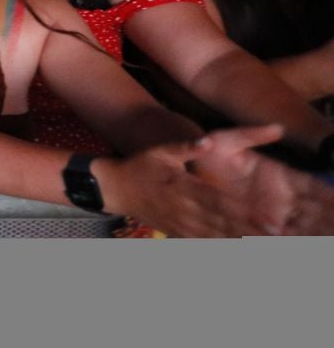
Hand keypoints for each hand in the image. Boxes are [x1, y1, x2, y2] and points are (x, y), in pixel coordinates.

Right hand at [104, 126, 303, 236]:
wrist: (115, 188)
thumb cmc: (141, 166)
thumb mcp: (161, 150)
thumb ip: (186, 147)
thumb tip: (208, 141)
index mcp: (184, 187)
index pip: (220, 202)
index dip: (245, 212)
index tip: (267, 219)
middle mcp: (184, 209)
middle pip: (222, 223)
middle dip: (250, 232)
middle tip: (275, 237)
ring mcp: (180, 224)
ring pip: (214, 237)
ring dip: (238, 242)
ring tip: (263, 247)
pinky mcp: (176, 232)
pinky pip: (200, 243)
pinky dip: (218, 248)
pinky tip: (235, 250)